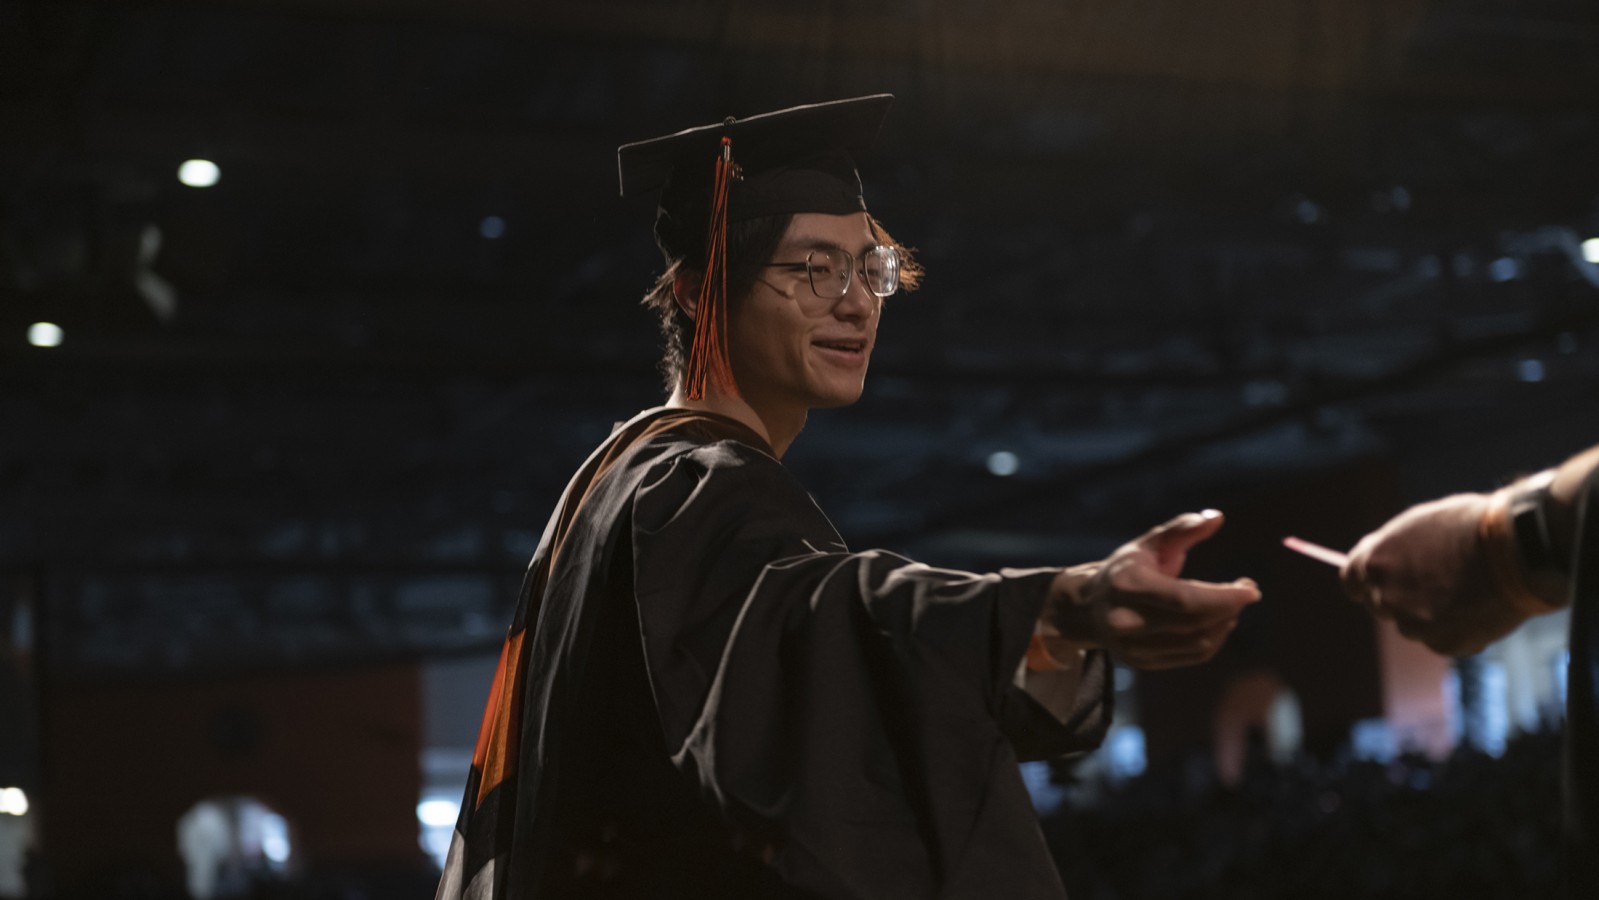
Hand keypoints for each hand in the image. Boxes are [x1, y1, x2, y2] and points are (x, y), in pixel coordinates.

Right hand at [1048, 510, 1259, 669]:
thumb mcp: (1148, 544)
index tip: (1251, 589)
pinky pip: (1192, 656)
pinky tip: (1219, 622)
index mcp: (1127, 585)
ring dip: (1225, 625)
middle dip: (1229, 608)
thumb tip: (1217, 517)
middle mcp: (1126, 620)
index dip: (1224, 597)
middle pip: (1194, 623)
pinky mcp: (1143, 663)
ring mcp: (1133, 647)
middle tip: (1247, 591)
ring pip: (1197, 644)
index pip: (1185, 599)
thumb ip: (1181, 529)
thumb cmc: (1125, 570)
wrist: (1087, 608)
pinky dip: (1214, 640)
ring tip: (1232, 606)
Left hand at [1340, 492, 1532, 655]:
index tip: (1379, 583)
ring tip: (1464, 593)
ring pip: (1412, 625)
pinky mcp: (1443, 644)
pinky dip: (1455, 630)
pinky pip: (1441, 641)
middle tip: (1433, 586)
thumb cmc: (1471, 527)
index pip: (1351, 581)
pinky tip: (1479, 608)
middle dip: (1400, 597)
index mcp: (1375, 563)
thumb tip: (1382, 562)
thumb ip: (1393, 550)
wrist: (1517, 550)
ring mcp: (1414, 624)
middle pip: (1381, 605)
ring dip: (1429, 616)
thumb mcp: (1418, 526)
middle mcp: (1387, 597)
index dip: (1366, 582)